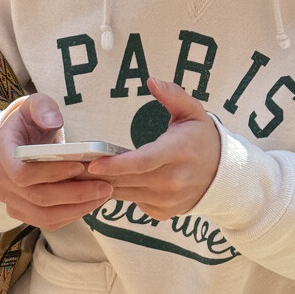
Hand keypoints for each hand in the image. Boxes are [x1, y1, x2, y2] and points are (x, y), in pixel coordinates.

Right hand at [0, 93, 112, 230]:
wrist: (21, 139)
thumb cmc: (31, 121)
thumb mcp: (37, 104)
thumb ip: (44, 108)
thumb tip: (53, 121)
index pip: (22, 172)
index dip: (51, 173)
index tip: (81, 166)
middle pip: (37, 196)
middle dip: (74, 194)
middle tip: (104, 186)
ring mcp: (8, 197)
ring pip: (43, 215)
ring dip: (76, 208)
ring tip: (102, 195)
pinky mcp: (21, 210)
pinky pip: (46, 221)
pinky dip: (71, 215)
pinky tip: (91, 203)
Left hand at [87, 77, 220, 220]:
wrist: (223, 176)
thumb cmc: (203, 139)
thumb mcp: (193, 112)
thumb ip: (173, 95)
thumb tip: (151, 81)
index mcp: (178, 153)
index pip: (143, 162)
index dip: (116, 164)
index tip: (93, 162)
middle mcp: (172, 181)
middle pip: (127, 180)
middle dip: (96, 174)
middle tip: (71, 164)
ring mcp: (167, 200)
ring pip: (125, 193)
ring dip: (102, 184)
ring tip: (79, 172)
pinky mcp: (162, 212)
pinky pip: (133, 202)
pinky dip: (121, 192)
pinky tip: (109, 180)